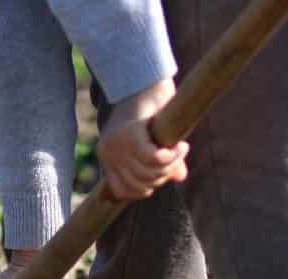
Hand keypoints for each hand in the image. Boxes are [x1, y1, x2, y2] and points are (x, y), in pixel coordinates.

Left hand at [97, 78, 188, 200]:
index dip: (144, 189)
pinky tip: (181, 147)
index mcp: (106, 157)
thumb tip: (180, 178)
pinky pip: (155, 159)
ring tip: (181, 150)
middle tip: (177, 159)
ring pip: (149, 173)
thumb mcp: (154, 139)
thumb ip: (162, 162)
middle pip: (140, 184)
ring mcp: (117, 145)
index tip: (160, 174)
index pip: (122, 191)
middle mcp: (108, 153)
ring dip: (171, 165)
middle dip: (163, 176)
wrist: (145, 78)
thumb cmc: (150, 108)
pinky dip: (172, 156)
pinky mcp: (131, 135)